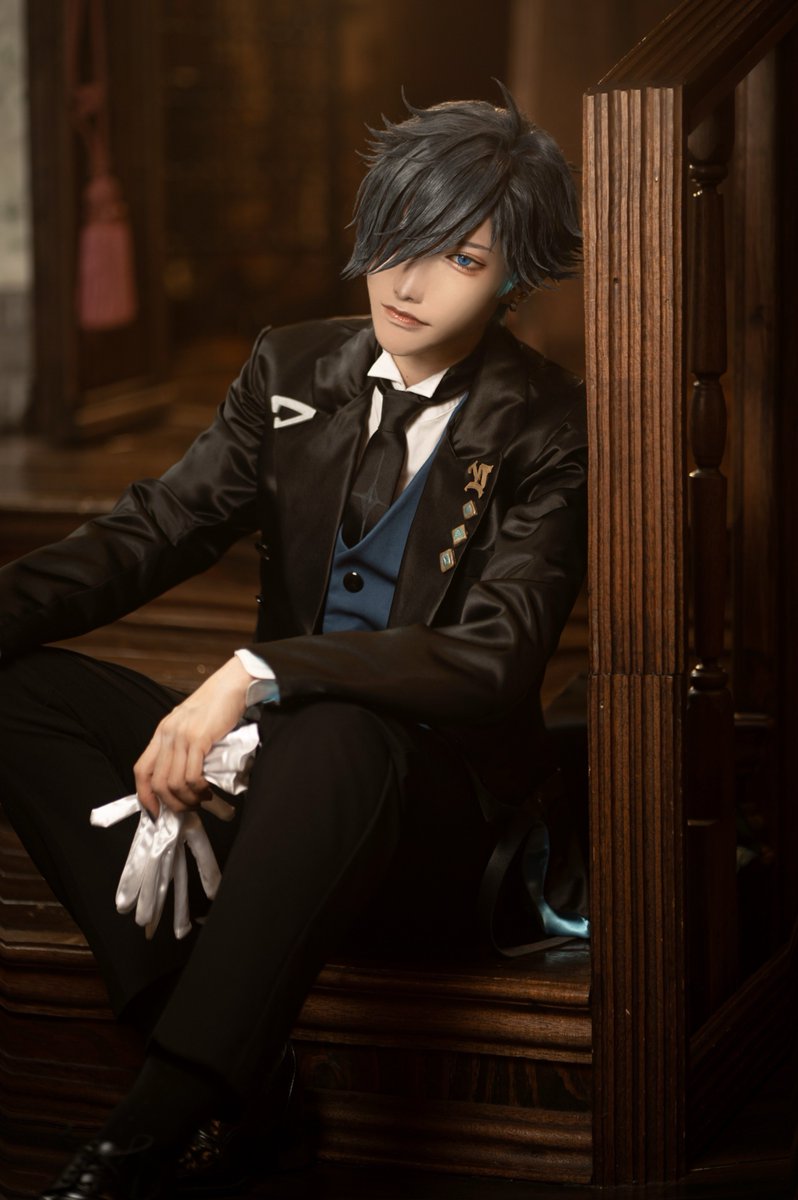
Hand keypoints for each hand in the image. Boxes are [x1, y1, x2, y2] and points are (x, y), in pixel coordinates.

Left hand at [134, 657, 251, 815]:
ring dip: (187, 799)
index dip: (144, 795)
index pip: (141, 770)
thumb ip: (181, 745)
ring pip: (174, 782)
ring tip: (201, 800)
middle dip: (170, 803)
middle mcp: (167, 735)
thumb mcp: (190, 724)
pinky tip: (207, 790)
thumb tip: (182, 776)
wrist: (232, 685)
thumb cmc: (216, 705)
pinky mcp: (198, 739)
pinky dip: (198, 789)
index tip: (155, 812)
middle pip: (157, 782)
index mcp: (162, 733)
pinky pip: (192, 775)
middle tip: (187, 809)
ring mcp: (181, 737)